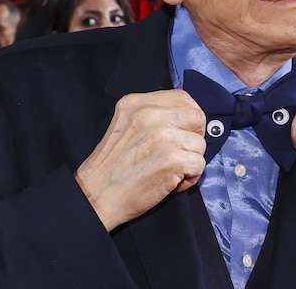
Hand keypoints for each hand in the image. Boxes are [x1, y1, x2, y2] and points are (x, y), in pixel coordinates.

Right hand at [74, 90, 206, 230]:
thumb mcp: (125, 125)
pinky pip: (200, 164)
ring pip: (200, 143)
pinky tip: (172, 181)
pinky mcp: (172, 159)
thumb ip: (153, 115)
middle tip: (179, 152)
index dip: (188, 117)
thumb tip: (186, 118)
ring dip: (190, 160)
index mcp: (136, 103)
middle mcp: (149, 115)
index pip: (182, 97)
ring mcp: (163, 136)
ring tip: (170, 170)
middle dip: (194, 137)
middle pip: (197, 116)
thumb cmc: (111, 167)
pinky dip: (191, 177)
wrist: (95, 197)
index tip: (183, 132)